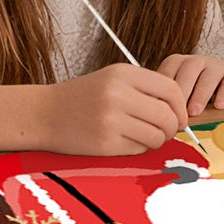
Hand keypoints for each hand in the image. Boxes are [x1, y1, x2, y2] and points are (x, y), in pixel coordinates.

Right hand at [45, 64, 190, 154]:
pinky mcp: (104, 143)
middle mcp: (118, 94)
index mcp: (124, 74)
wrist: (42, 114)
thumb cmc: (83, 96)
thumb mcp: (113, 78)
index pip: (171, 89)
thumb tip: (181, 107)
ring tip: (147, 137)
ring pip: (157, 135)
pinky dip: (140, 148)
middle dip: (173, 127)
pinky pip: (139, 149)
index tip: (180, 116)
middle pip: (167, 115)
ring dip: (158, 140)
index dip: (181, 106)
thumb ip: (145, 87)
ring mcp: (111, 120)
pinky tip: (128, 142)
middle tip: (167, 131)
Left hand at [157, 54, 223, 115]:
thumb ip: (170, 103)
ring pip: (208, 76)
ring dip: (200, 95)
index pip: (167, 73)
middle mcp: (196, 61)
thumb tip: (159, 120)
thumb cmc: (197, 95)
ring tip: (195, 112)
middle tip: (178, 114)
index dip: (165, 93)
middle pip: (187, 71)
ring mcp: (217, 65)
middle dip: (182, 93)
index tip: (164, 112)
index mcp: (178, 64)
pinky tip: (219, 106)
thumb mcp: (181, 96)